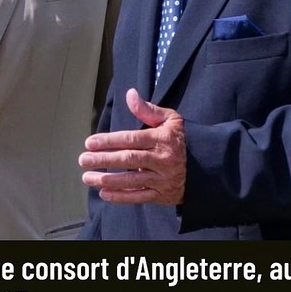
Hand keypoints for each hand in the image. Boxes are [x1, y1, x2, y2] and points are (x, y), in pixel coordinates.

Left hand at [80, 88, 186, 204]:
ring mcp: (162, 179)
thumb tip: (130, 94)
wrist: (207, 165)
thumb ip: (148, 109)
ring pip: (132, 181)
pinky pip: (139, 197)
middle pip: (129, 160)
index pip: (131, 139)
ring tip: (87, 178)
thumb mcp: (171, 120)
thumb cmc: (182, 139)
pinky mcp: (163, 195)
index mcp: (162, 139)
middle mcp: (162, 160)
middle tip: (83, 160)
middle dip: (104, 160)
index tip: (89, 143)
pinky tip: (104, 194)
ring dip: (107, 180)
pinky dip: (121, 197)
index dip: (109, 141)